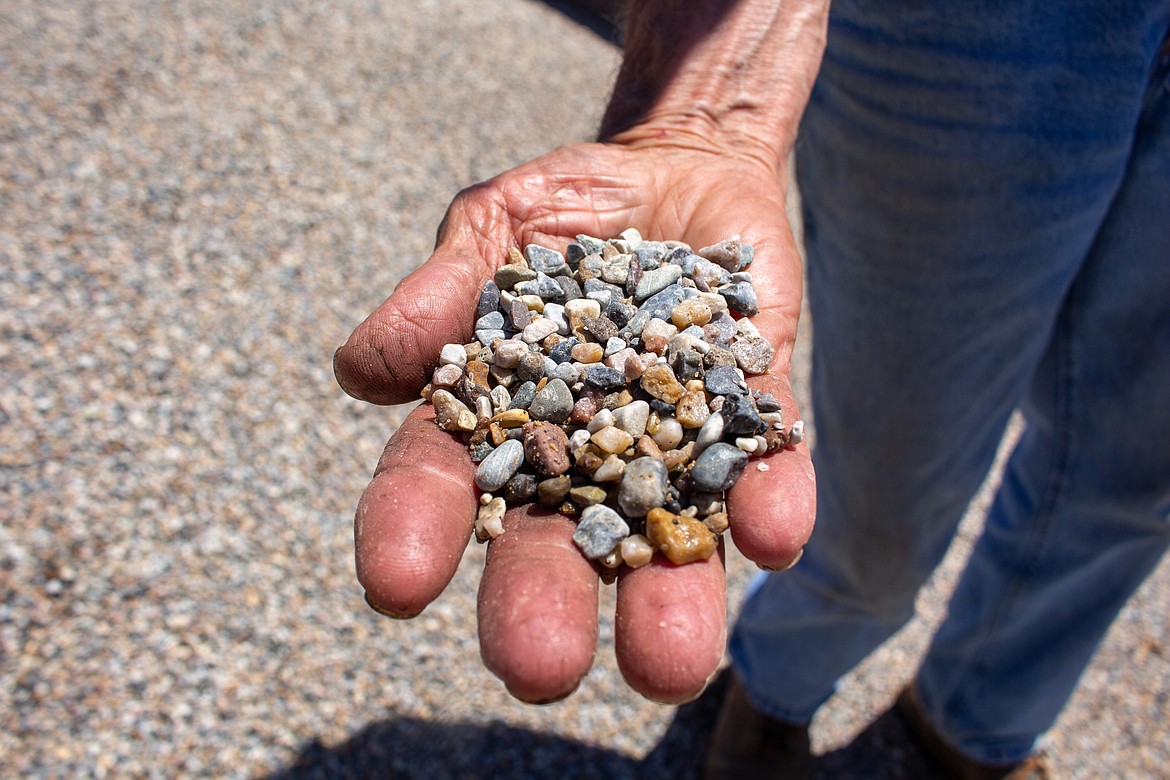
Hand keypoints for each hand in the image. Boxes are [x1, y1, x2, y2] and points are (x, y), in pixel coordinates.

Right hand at [334, 136, 814, 703]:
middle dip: (541, 606)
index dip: (412, 531)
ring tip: (669, 666)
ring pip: (664, 535)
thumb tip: (363, 370)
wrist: (677, 172)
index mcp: (496, 425)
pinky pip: (764, 464)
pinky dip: (768, 500)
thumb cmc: (561, 213)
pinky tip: (770, 538)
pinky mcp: (751, 410)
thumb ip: (438, 293)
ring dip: (666, 599)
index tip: (396, 584)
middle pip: (553, 545)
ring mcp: (671, 442)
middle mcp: (581, 460)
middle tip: (538, 670)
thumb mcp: (489, 228)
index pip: (441, 486)